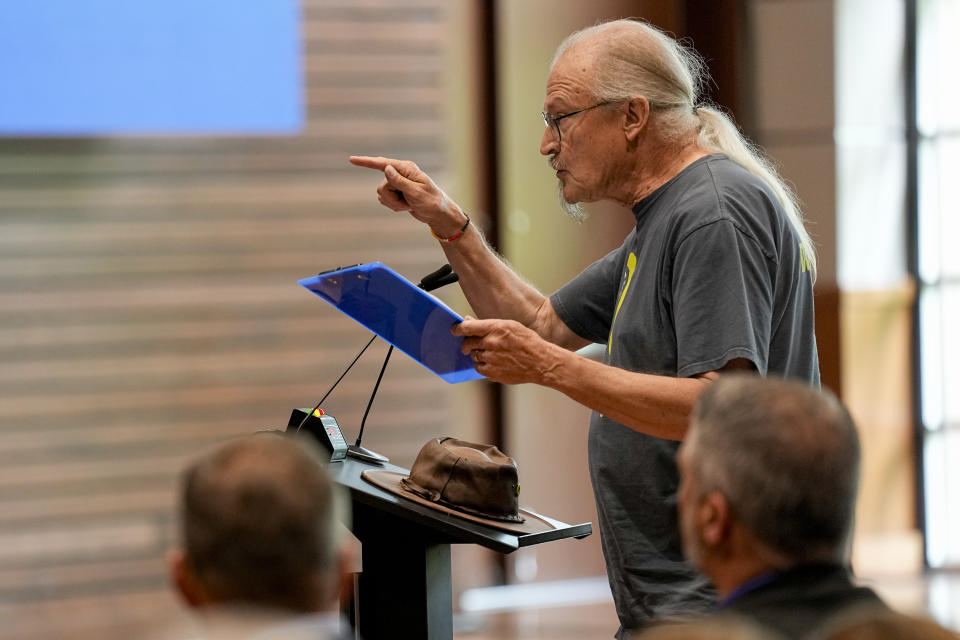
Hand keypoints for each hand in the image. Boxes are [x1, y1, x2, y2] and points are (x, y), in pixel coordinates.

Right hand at [348, 155, 465, 236]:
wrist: (437, 213)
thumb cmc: (431, 201)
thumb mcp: (416, 192)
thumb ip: (400, 181)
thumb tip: (386, 168)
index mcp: (406, 169)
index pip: (382, 164)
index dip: (366, 162)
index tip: (351, 159)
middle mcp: (400, 174)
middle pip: (381, 186)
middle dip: (391, 199)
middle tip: (407, 203)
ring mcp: (398, 183)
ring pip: (381, 195)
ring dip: (393, 204)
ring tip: (408, 205)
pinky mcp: (396, 192)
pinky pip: (385, 200)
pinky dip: (394, 206)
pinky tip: (406, 206)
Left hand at [453, 317, 560, 384]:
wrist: (541, 362)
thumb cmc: (527, 341)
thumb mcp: (510, 326)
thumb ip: (488, 325)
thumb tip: (468, 321)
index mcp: (497, 328)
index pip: (468, 327)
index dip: (457, 328)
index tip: (454, 330)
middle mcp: (492, 343)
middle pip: (468, 343)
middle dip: (467, 344)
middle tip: (470, 344)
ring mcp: (491, 359)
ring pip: (474, 356)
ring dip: (478, 354)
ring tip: (491, 354)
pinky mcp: (493, 373)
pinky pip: (479, 368)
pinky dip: (483, 365)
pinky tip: (493, 363)